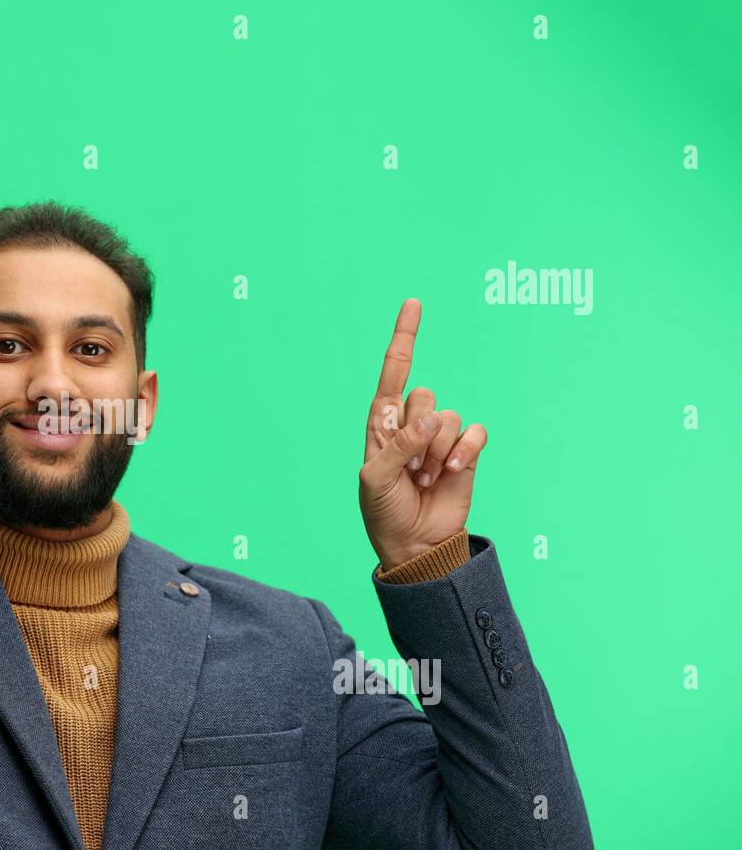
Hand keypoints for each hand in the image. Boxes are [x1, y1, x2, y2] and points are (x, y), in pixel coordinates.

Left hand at [359, 299, 488, 571]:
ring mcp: (440, 437)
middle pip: (424, 396)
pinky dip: (464, 450)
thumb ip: (398, 445)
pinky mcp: (466, 451)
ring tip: (425, 478)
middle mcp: (412, 424)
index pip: (393, 374)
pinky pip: (474, 431)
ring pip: (449, 416)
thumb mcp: (376, 479)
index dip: (404, 339)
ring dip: (437, 450)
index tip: (413, 304)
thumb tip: (430, 419)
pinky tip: (451, 471)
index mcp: (382, 424)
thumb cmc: (385, 511)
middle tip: (409, 470)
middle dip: (416, 435)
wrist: (417, 544)